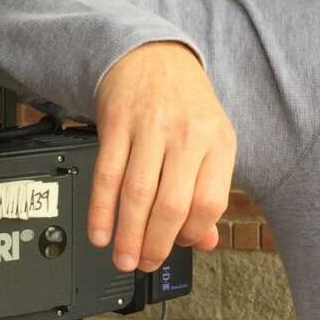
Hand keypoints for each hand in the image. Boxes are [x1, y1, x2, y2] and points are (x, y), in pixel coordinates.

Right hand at [89, 42, 237, 272]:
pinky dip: (101, 210)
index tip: (179, 247)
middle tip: (144, 264)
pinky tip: (100, 231)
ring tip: (122, 258)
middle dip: (155, 244)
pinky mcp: (118, 123)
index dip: (192, 234)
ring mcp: (151, 128)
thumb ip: (209, 191)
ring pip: (137, 194)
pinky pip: (107, 174)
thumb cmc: (186, 104)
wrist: (153, 55)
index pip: (209, 202)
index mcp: (219, 143)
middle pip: (172, 204)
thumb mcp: (212, 142)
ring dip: (127, 234)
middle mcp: (187, 135)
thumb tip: (204, 242)